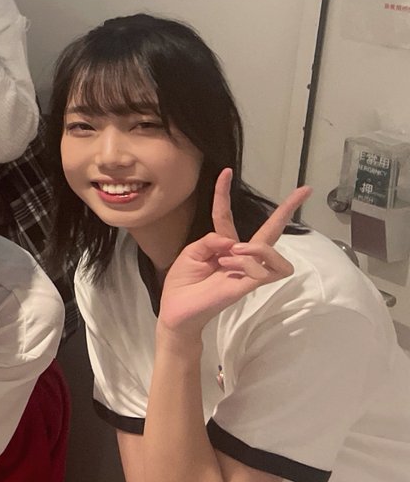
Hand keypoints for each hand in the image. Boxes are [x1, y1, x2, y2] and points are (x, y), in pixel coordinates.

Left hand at [159, 169, 310, 339]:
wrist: (176, 310)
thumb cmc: (182, 283)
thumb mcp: (191, 252)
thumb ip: (211, 239)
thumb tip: (233, 241)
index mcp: (222, 245)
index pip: (226, 215)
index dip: (224, 193)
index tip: (225, 171)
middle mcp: (239, 255)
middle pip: (270, 230)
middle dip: (287, 209)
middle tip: (305, 189)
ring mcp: (247, 270)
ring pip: (270, 249)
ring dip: (255, 247)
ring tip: (232, 254)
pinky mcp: (249, 285)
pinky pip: (265, 270)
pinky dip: (250, 264)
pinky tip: (232, 267)